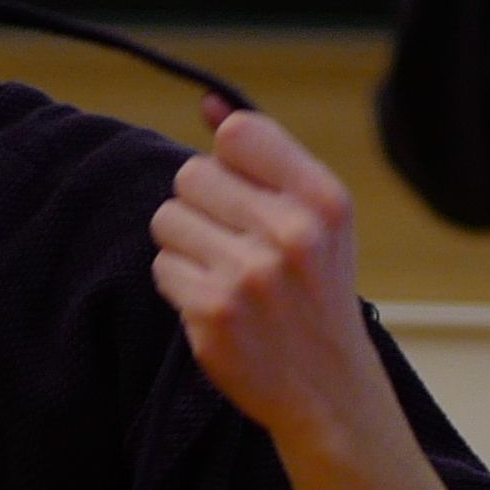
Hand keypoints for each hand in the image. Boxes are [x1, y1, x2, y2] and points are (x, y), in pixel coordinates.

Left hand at [152, 104, 386, 459]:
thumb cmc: (315, 288)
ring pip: (168, 218)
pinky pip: (162, 266)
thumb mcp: (315, 216)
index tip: (242, 189)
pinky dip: (180, 283)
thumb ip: (266, 156)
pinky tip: (215, 303)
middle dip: (201, 204)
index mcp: (323, 199)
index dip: (228, 159)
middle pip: (191, 174)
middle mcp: (291, 234)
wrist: (327, 386)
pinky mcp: (212, 313)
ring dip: (186, 243)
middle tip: (231, 239)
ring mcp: (249, 275)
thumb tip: (208, 102)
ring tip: (224, 271)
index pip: (239, 134)